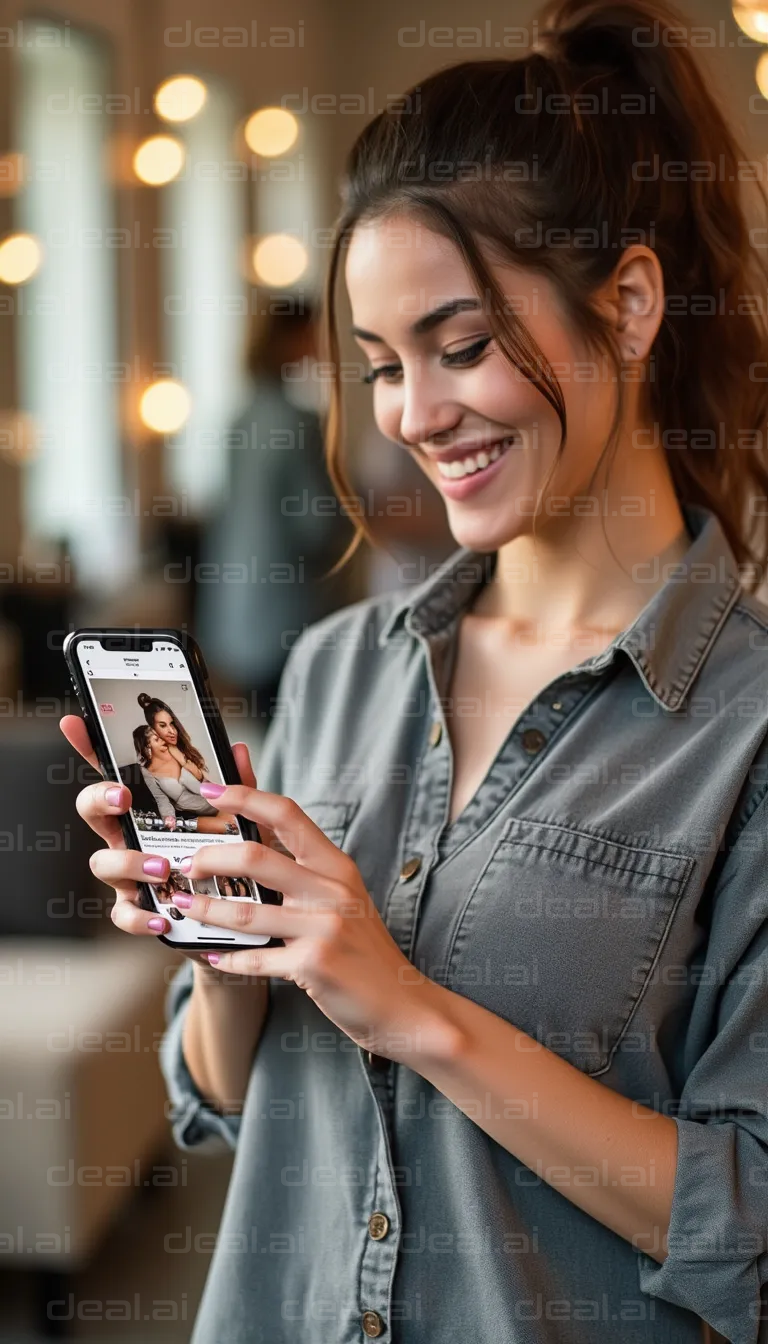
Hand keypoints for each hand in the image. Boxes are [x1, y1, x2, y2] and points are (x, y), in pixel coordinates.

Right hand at [57, 715, 279, 984]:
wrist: (238, 918)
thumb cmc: (227, 859)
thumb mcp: (237, 821)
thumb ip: (237, 790)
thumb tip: (238, 750)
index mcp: (146, 808)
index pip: (113, 771)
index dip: (89, 747)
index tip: (74, 722)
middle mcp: (128, 837)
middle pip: (91, 809)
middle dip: (99, 798)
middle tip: (123, 797)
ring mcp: (127, 874)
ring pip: (102, 861)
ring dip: (128, 862)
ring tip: (162, 866)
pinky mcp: (137, 910)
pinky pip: (122, 914)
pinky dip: (138, 918)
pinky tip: (162, 918)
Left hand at [169, 784, 456, 1061]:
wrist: (401, 1003)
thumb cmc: (363, 948)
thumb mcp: (343, 898)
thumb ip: (305, 871)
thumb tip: (254, 845)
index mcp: (336, 866)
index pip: (288, 814)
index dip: (246, 796)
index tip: (212, 788)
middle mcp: (331, 890)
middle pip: (256, 858)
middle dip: (211, 858)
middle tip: (188, 865)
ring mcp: (323, 927)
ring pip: (245, 911)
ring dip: (204, 908)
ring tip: (181, 904)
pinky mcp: (313, 964)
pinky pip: (255, 958)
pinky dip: (228, 958)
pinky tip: (210, 954)